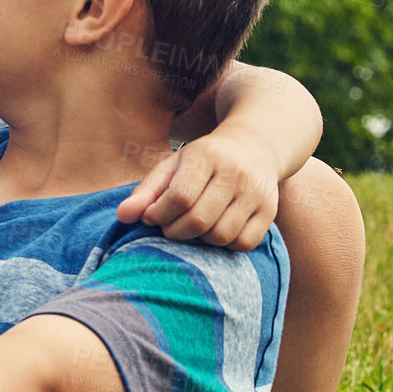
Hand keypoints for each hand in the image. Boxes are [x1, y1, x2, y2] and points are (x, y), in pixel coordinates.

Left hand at [117, 130, 280, 251]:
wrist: (254, 147)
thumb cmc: (203, 161)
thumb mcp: (172, 166)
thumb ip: (146, 191)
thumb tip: (123, 217)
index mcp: (206, 157)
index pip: (179, 197)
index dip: (159, 214)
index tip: (152, 216)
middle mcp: (235, 173)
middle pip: (199, 220)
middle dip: (175, 231)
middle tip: (169, 227)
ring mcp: (256, 193)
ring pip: (221, 235)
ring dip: (199, 240)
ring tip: (191, 228)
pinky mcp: (269, 210)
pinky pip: (243, 243)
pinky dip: (224, 245)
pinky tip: (214, 232)